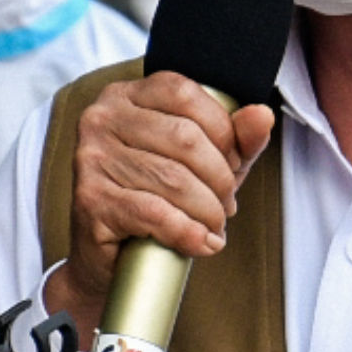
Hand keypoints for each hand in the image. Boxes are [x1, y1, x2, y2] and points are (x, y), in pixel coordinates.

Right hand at [43, 73, 275, 330]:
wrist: (108, 258)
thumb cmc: (155, 199)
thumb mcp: (203, 163)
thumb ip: (236, 139)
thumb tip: (261, 116)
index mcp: (126, 96)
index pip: (183, 93)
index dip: (222, 130)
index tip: (233, 163)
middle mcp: (101, 119)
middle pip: (184, 138)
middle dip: (219, 178)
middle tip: (224, 204)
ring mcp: (91, 159)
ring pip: (174, 179)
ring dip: (208, 211)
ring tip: (212, 226)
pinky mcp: (90, 200)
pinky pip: (155, 213)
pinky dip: (188, 233)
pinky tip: (200, 242)